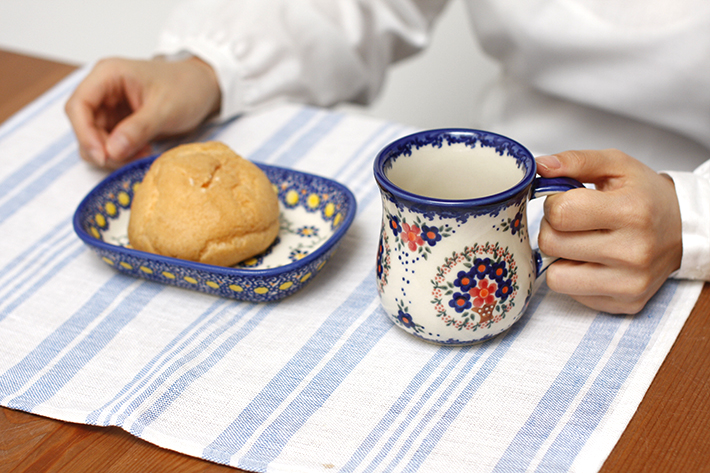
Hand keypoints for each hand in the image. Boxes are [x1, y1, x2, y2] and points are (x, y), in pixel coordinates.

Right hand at [65, 56, 220, 168]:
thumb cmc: (186, 87)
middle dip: (101, 148)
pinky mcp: (120, 122)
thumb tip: (112, 151)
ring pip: (95, 138)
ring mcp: (110, 107)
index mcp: (107, 75)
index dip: (84, 133)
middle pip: (83, 125)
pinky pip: (110, 143)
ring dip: (113, 154)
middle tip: (126, 161)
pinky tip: (143, 153)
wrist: (205, 88)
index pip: (78, 105)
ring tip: (141, 155)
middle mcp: (103, 90)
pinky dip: (122, 154)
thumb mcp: (165, 109)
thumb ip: (137, 129)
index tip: (102, 156)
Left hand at [536, 150, 681, 313]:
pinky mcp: (625, 304)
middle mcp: (633, 252)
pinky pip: (571, 293)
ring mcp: (630, 283)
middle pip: (551, 244)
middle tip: (573, 223)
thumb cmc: (645, 196)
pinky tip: (593, 261)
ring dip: (559, 258)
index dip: (554, 204)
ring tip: (580, 243)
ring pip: (556, 277)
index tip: (567, 201)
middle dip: (553, 229)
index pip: (560, 213)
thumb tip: (541, 166)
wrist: (683, 229)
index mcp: (631, 212)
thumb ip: (576, 161)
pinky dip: (574, 277)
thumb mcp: (616, 165)